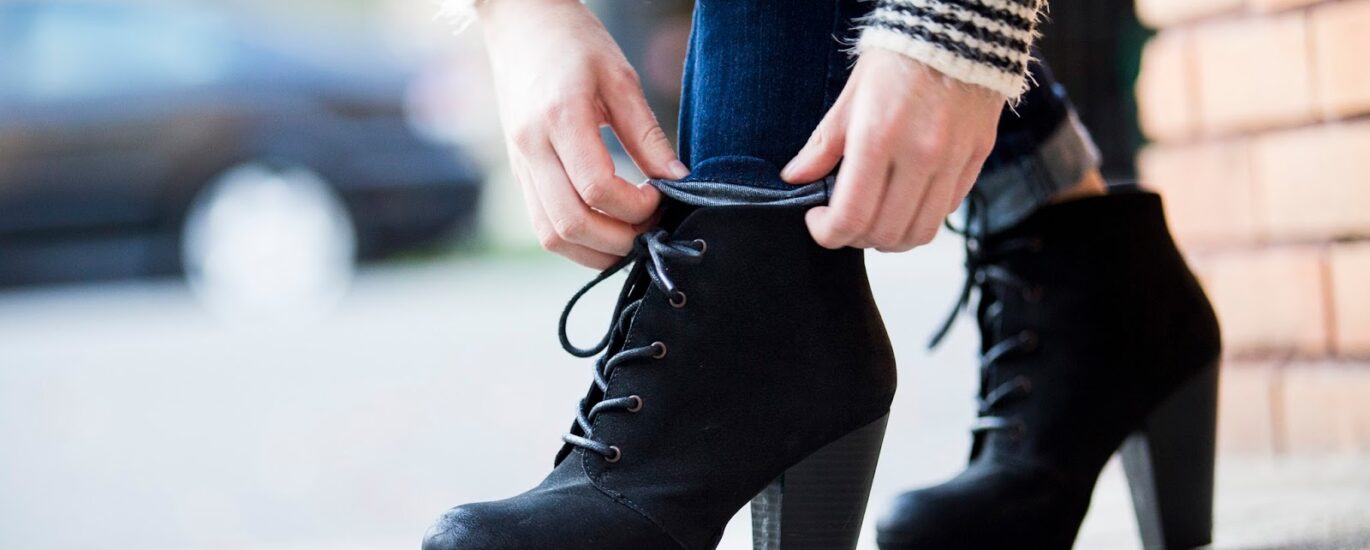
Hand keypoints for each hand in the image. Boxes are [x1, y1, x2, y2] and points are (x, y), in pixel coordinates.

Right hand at [480, 0, 688, 268]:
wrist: (520, 23)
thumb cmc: (574, 42)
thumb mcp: (620, 78)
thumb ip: (647, 134)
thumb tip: (677, 179)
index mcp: (559, 118)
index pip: (597, 188)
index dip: (635, 207)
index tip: (659, 197)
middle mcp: (531, 147)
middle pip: (570, 223)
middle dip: (618, 240)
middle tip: (649, 227)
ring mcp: (519, 163)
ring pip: (550, 235)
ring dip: (594, 251)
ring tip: (630, 236)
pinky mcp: (519, 171)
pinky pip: (542, 224)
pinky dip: (575, 239)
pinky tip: (605, 228)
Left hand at [781, 49, 1003, 250]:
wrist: (956, 30)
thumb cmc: (897, 59)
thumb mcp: (850, 98)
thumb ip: (822, 145)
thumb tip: (795, 178)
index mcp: (878, 138)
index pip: (851, 216)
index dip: (827, 233)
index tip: (818, 222)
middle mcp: (920, 154)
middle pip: (885, 233)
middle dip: (856, 238)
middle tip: (844, 222)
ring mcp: (952, 159)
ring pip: (921, 232)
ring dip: (892, 239)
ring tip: (875, 221)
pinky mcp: (976, 158)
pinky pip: (948, 210)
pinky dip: (921, 217)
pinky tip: (905, 201)